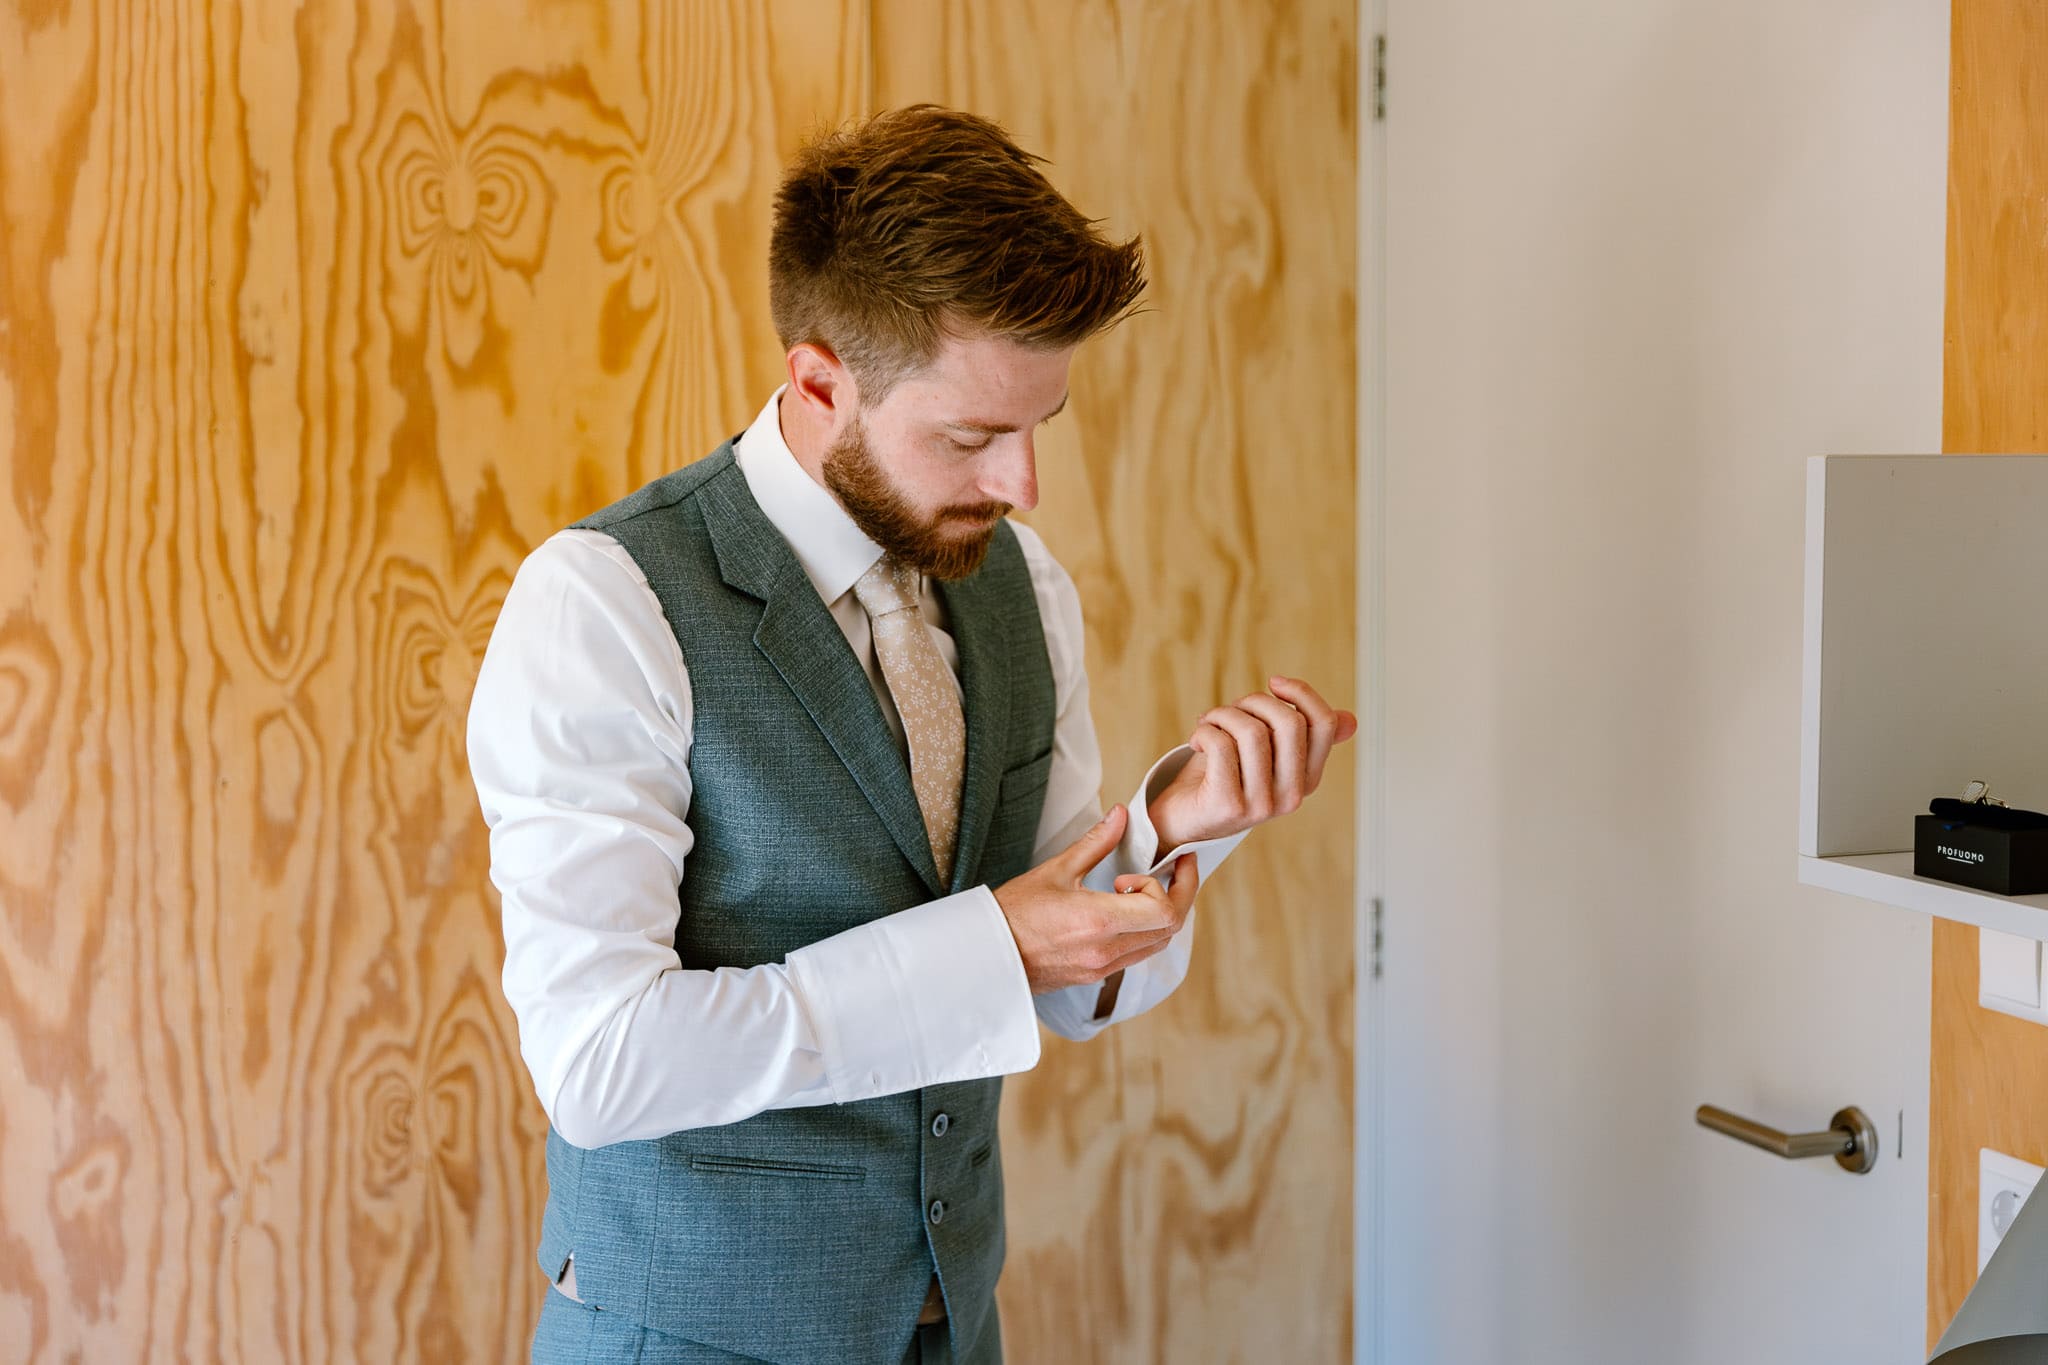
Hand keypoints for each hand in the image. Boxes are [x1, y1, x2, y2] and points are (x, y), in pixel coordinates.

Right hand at [993, 804, 1200, 994]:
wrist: (985, 955)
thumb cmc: (1013, 912)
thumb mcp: (1055, 870)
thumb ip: (1096, 843)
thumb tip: (1121, 816)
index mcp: (1100, 922)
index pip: (1165, 910)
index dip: (1169, 885)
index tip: (1150, 868)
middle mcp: (1107, 950)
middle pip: (1170, 929)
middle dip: (1180, 896)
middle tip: (1175, 870)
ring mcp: (1103, 968)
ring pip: (1158, 945)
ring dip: (1164, 916)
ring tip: (1148, 889)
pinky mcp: (1096, 976)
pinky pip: (1138, 955)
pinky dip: (1146, 932)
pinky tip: (1129, 912)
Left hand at [1148, 675, 1357, 849]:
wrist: (1181, 819)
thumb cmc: (1222, 776)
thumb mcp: (1266, 751)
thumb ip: (1303, 735)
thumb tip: (1350, 721)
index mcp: (1308, 778)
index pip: (1325, 723)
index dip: (1301, 692)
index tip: (1274, 683)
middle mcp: (1291, 795)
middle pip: (1290, 722)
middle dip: (1254, 701)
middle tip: (1230, 711)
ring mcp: (1262, 804)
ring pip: (1252, 731)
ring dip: (1222, 715)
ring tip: (1209, 723)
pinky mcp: (1229, 806)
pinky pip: (1221, 745)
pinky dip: (1204, 730)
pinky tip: (1197, 740)